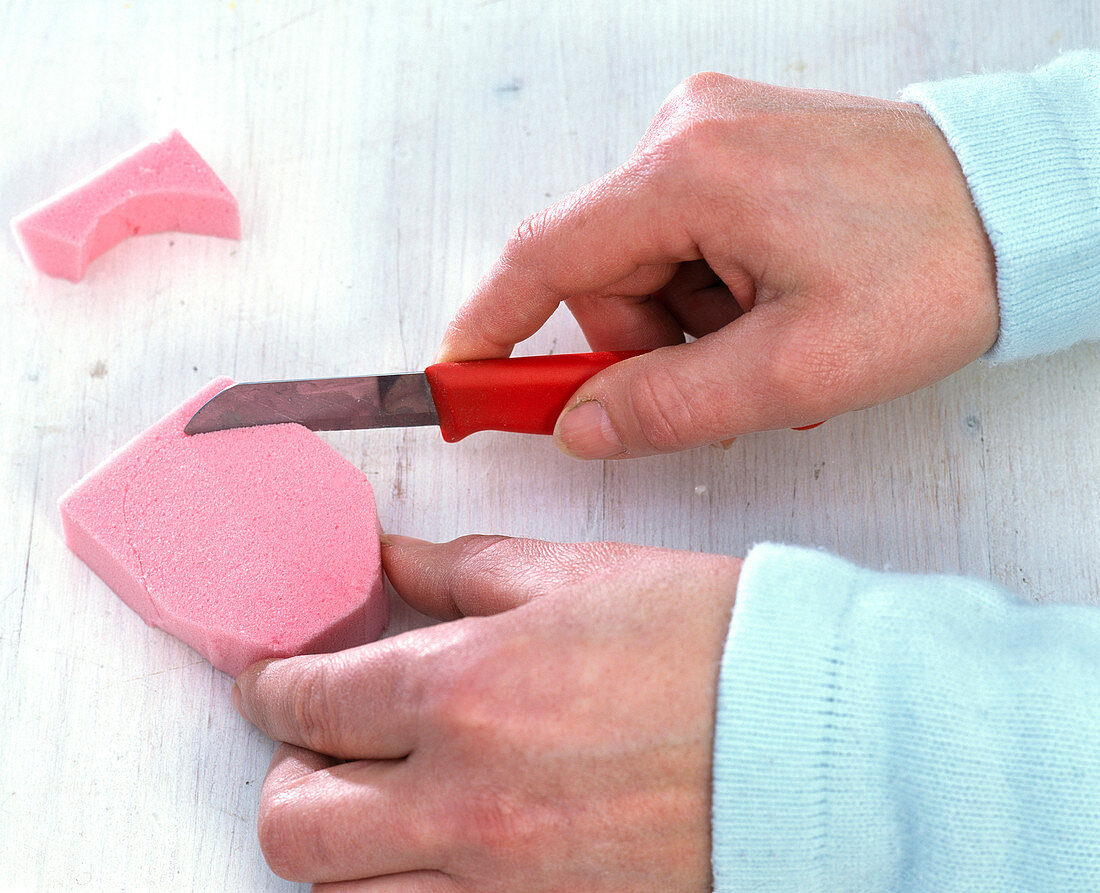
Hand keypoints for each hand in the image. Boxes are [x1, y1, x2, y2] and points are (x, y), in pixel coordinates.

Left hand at [234, 535, 740, 890]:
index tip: (269, 680)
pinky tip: (438, 843)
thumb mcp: (577, 576)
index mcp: (464, 690)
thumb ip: (462, 571)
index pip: (310, 701)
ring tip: (372, 800)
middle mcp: (466, 799)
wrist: (818, 737)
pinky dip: (405, 887)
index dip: (271, 686)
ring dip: (336, 843)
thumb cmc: (715, 647)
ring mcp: (503, 878)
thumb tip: (393, 561)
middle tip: (313, 744)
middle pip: (297, 822)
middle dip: (284, 776)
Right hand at [438, 72, 998, 457]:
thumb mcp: (797, 368)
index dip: (489, 325)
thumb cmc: (937, 266)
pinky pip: (682, 238)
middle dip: (641, 347)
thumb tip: (578, 425)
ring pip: (643, 265)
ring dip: (688, 325)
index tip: (460, 375)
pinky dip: (711, 292)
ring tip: (770, 342)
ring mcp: (712, 133)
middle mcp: (688, 133)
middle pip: (599, 272)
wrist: (1019, 207)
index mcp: (692, 172)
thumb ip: (670, 405)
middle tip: (710, 388)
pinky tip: (772, 305)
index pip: (544, 256)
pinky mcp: (735, 147)